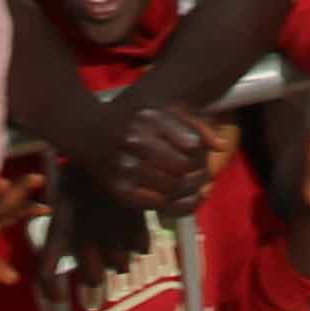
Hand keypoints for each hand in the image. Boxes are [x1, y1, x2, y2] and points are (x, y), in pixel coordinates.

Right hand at [88, 100, 214, 214]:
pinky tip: (167, 192)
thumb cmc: (134, 117)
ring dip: (184, 188)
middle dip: (195, 172)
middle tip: (195, 174)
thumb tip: (222, 146)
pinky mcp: (119, 189)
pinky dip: (168, 201)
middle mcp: (136, 140)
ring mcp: (125, 166)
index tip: (197, 154)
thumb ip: (196, 122)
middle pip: (185, 166)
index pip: (192, 144)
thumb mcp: (164, 108)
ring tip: (182, 183)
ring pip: (173, 187)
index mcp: (150, 116)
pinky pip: (157, 203)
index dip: (200, 152)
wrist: (87, 130)